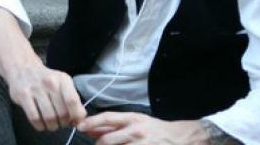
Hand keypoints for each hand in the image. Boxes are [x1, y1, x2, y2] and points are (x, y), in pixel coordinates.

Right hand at [6, 63, 86, 130]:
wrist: (23, 68)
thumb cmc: (46, 79)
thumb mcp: (62, 84)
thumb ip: (72, 100)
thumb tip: (79, 121)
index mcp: (63, 79)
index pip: (72, 100)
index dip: (76, 116)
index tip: (75, 121)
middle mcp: (50, 82)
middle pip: (61, 113)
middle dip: (63, 123)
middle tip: (60, 123)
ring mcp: (35, 89)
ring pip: (49, 117)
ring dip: (52, 126)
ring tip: (51, 124)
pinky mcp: (22, 95)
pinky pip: (34, 118)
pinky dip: (40, 126)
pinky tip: (41, 123)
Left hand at [77, 113, 205, 144]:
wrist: (179, 138)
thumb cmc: (154, 129)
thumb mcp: (136, 121)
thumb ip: (115, 125)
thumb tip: (92, 128)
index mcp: (132, 118)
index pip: (107, 118)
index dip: (92, 122)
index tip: (80, 126)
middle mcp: (136, 131)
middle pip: (106, 140)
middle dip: (98, 144)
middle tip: (98, 144)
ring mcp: (141, 144)